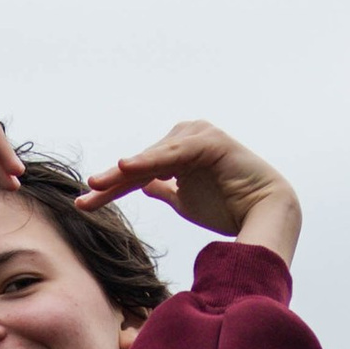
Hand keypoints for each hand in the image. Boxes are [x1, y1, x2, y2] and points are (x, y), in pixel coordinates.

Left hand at [80, 122, 300, 266]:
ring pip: (151, 159)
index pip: (138, 173)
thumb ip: (165, 188)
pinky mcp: (208, 140)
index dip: (111, 189)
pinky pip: (172, 154)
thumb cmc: (230, 207)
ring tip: (96, 184)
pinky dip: (149, 161)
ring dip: (123, 173)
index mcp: (178, 151)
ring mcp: (196, 136)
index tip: (85, 204)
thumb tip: (146, 184)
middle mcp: (185, 137)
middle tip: (83, 199)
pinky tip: (126, 167)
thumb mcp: (185, 200)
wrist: (266, 212)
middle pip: (140, 164)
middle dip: (111, 184)